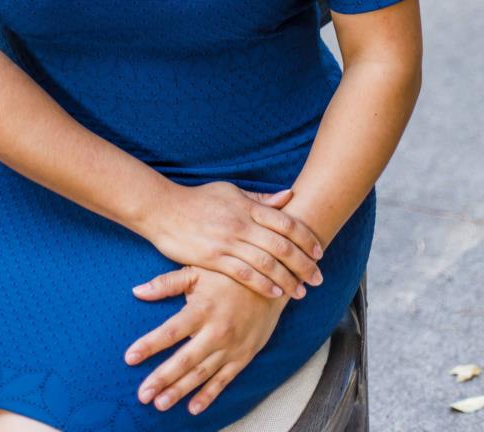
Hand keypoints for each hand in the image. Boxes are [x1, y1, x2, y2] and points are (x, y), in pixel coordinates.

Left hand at [124, 263, 290, 416]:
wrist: (272, 282)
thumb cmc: (229, 274)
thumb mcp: (198, 270)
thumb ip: (166, 283)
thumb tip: (136, 291)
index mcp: (202, 309)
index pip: (170, 331)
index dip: (149, 345)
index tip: (129, 358)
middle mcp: (216, 331)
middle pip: (184, 360)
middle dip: (161, 378)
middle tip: (142, 394)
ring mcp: (231, 347)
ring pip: (201, 374)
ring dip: (180, 391)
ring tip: (160, 404)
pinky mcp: (243, 356)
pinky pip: (224, 380)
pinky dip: (209, 395)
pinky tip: (193, 408)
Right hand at [142, 180, 323, 299]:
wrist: (164, 209)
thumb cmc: (198, 200)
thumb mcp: (229, 191)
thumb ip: (259, 198)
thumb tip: (287, 196)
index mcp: (247, 206)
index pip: (285, 221)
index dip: (305, 237)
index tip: (319, 251)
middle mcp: (241, 223)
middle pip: (281, 245)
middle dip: (303, 263)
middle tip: (318, 277)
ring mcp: (228, 241)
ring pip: (266, 262)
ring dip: (288, 278)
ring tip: (301, 291)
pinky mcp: (214, 258)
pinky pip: (244, 273)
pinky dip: (263, 284)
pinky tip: (276, 293)